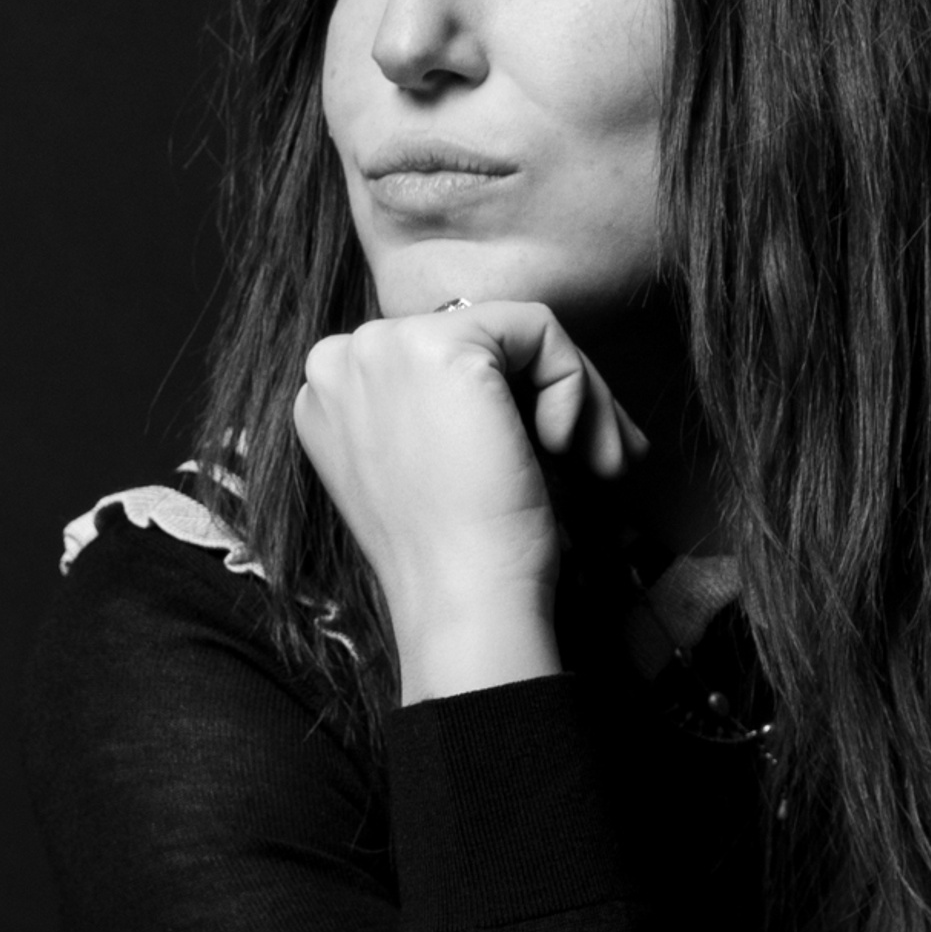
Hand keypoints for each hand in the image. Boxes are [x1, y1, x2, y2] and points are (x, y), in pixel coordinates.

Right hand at [294, 301, 646, 698]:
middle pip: (477, 341)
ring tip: (600, 462)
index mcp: (329, 397)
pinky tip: (562, 447)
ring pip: (513, 334)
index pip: (437, 361)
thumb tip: (521, 378)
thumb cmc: (459, 558)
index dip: (507, 403)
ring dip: (576, 395)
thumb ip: (441, 410)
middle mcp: (341, 359)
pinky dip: (574, 386)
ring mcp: (383, 346)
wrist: (461, 602)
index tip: (555, 457)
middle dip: (550, 394)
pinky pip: (539, 330)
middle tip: (601, 459)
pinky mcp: (442, 345)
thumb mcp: (432, 466)